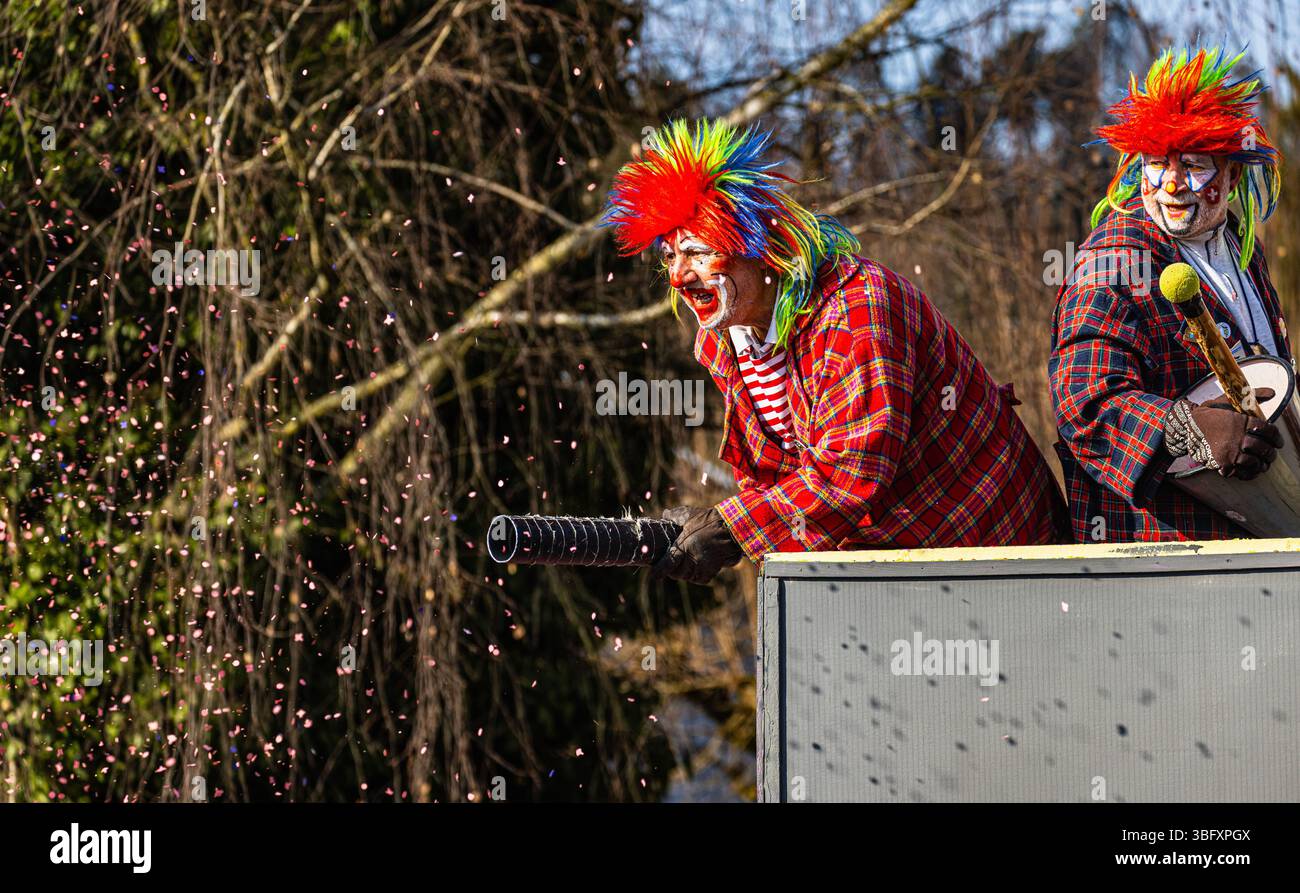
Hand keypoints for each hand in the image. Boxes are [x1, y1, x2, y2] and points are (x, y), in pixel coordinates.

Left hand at [650, 506, 744, 584]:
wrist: (731, 528)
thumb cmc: (709, 520)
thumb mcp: (689, 514)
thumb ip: (674, 516)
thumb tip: (664, 515)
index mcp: (683, 547)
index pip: (666, 564)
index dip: (658, 571)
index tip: (654, 575)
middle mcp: (692, 560)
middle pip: (676, 573)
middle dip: (672, 570)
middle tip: (671, 564)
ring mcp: (702, 567)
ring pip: (686, 577)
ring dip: (683, 573)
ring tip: (683, 564)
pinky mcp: (711, 572)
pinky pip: (698, 579)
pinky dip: (695, 576)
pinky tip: (694, 567)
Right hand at [1164, 388, 1282, 479]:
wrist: (1185, 426)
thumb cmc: (1208, 413)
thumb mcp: (1227, 400)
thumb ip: (1252, 395)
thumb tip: (1272, 392)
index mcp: (1242, 422)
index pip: (1268, 431)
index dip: (1276, 437)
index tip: (1277, 442)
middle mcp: (1238, 438)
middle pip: (1263, 448)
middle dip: (1270, 453)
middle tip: (1271, 455)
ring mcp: (1230, 452)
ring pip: (1254, 462)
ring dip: (1260, 464)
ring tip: (1262, 464)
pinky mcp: (1222, 464)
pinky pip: (1240, 472)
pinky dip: (1248, 474)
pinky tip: (1250, 471)